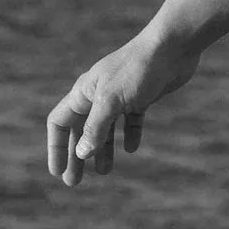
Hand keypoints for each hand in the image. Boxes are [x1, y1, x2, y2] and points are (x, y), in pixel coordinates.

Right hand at [46, 29, 202, 186]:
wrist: (173, 46)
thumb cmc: (138, 69)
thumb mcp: (112, 101)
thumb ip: (96, 128)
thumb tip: (81, 154)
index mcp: (84, 92)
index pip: (60, 122)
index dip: (56, 148)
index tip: (57, 172)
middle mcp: (98, 94)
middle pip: (81, 130)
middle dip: (77, 155)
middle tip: (75, 182)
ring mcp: (121, 96)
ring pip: (106, 128)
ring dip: (103, 149)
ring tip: (105, 171)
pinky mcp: (142, 96)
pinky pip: (131, 120)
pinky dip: (129, 135)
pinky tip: (132, 148)